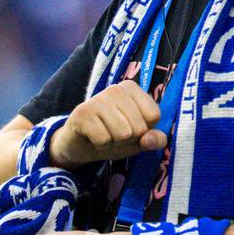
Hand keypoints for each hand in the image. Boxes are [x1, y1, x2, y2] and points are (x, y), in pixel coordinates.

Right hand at [48, 80, 166, 167]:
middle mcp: (115, 88)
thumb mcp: (138, 140)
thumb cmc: (113, 137)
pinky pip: (104, 140)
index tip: (129, 127)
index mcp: (131, 88)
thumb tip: (149, 139)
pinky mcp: (82, 113)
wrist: (79, 145)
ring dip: (114, 143)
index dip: (143, 130)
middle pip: (139, 127)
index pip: (154, 116)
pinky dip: (100, 145)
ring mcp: (97, 99)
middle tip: (113, 133)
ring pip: (123, 134)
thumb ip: (154, 139)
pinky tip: (92, 137)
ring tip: (104, 135)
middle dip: (128, 139)